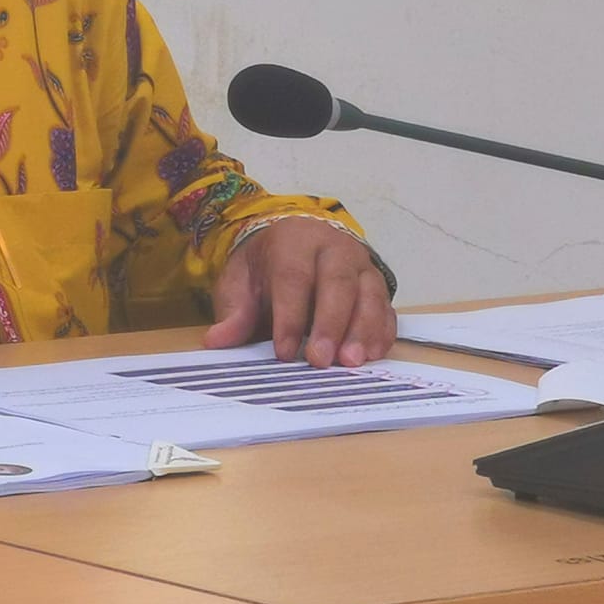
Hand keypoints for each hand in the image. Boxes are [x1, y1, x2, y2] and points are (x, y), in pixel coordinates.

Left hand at [203, 219, 395, 366]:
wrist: (294, 241)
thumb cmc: (265, 266)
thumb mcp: (241, 281)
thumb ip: (234, 311)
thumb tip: (215, 341)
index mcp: (293, 241)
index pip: (293, 277)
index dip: (290, 316)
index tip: (283, 352)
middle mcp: (333, 248)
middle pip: (337, 283)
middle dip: (330, 324)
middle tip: (321, 361)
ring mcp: (361, 265)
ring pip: (369, 294)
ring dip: (363, 330)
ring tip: (352, 362)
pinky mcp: (378, 284)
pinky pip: (387, 308)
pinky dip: (382, 333)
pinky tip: (373, 355)